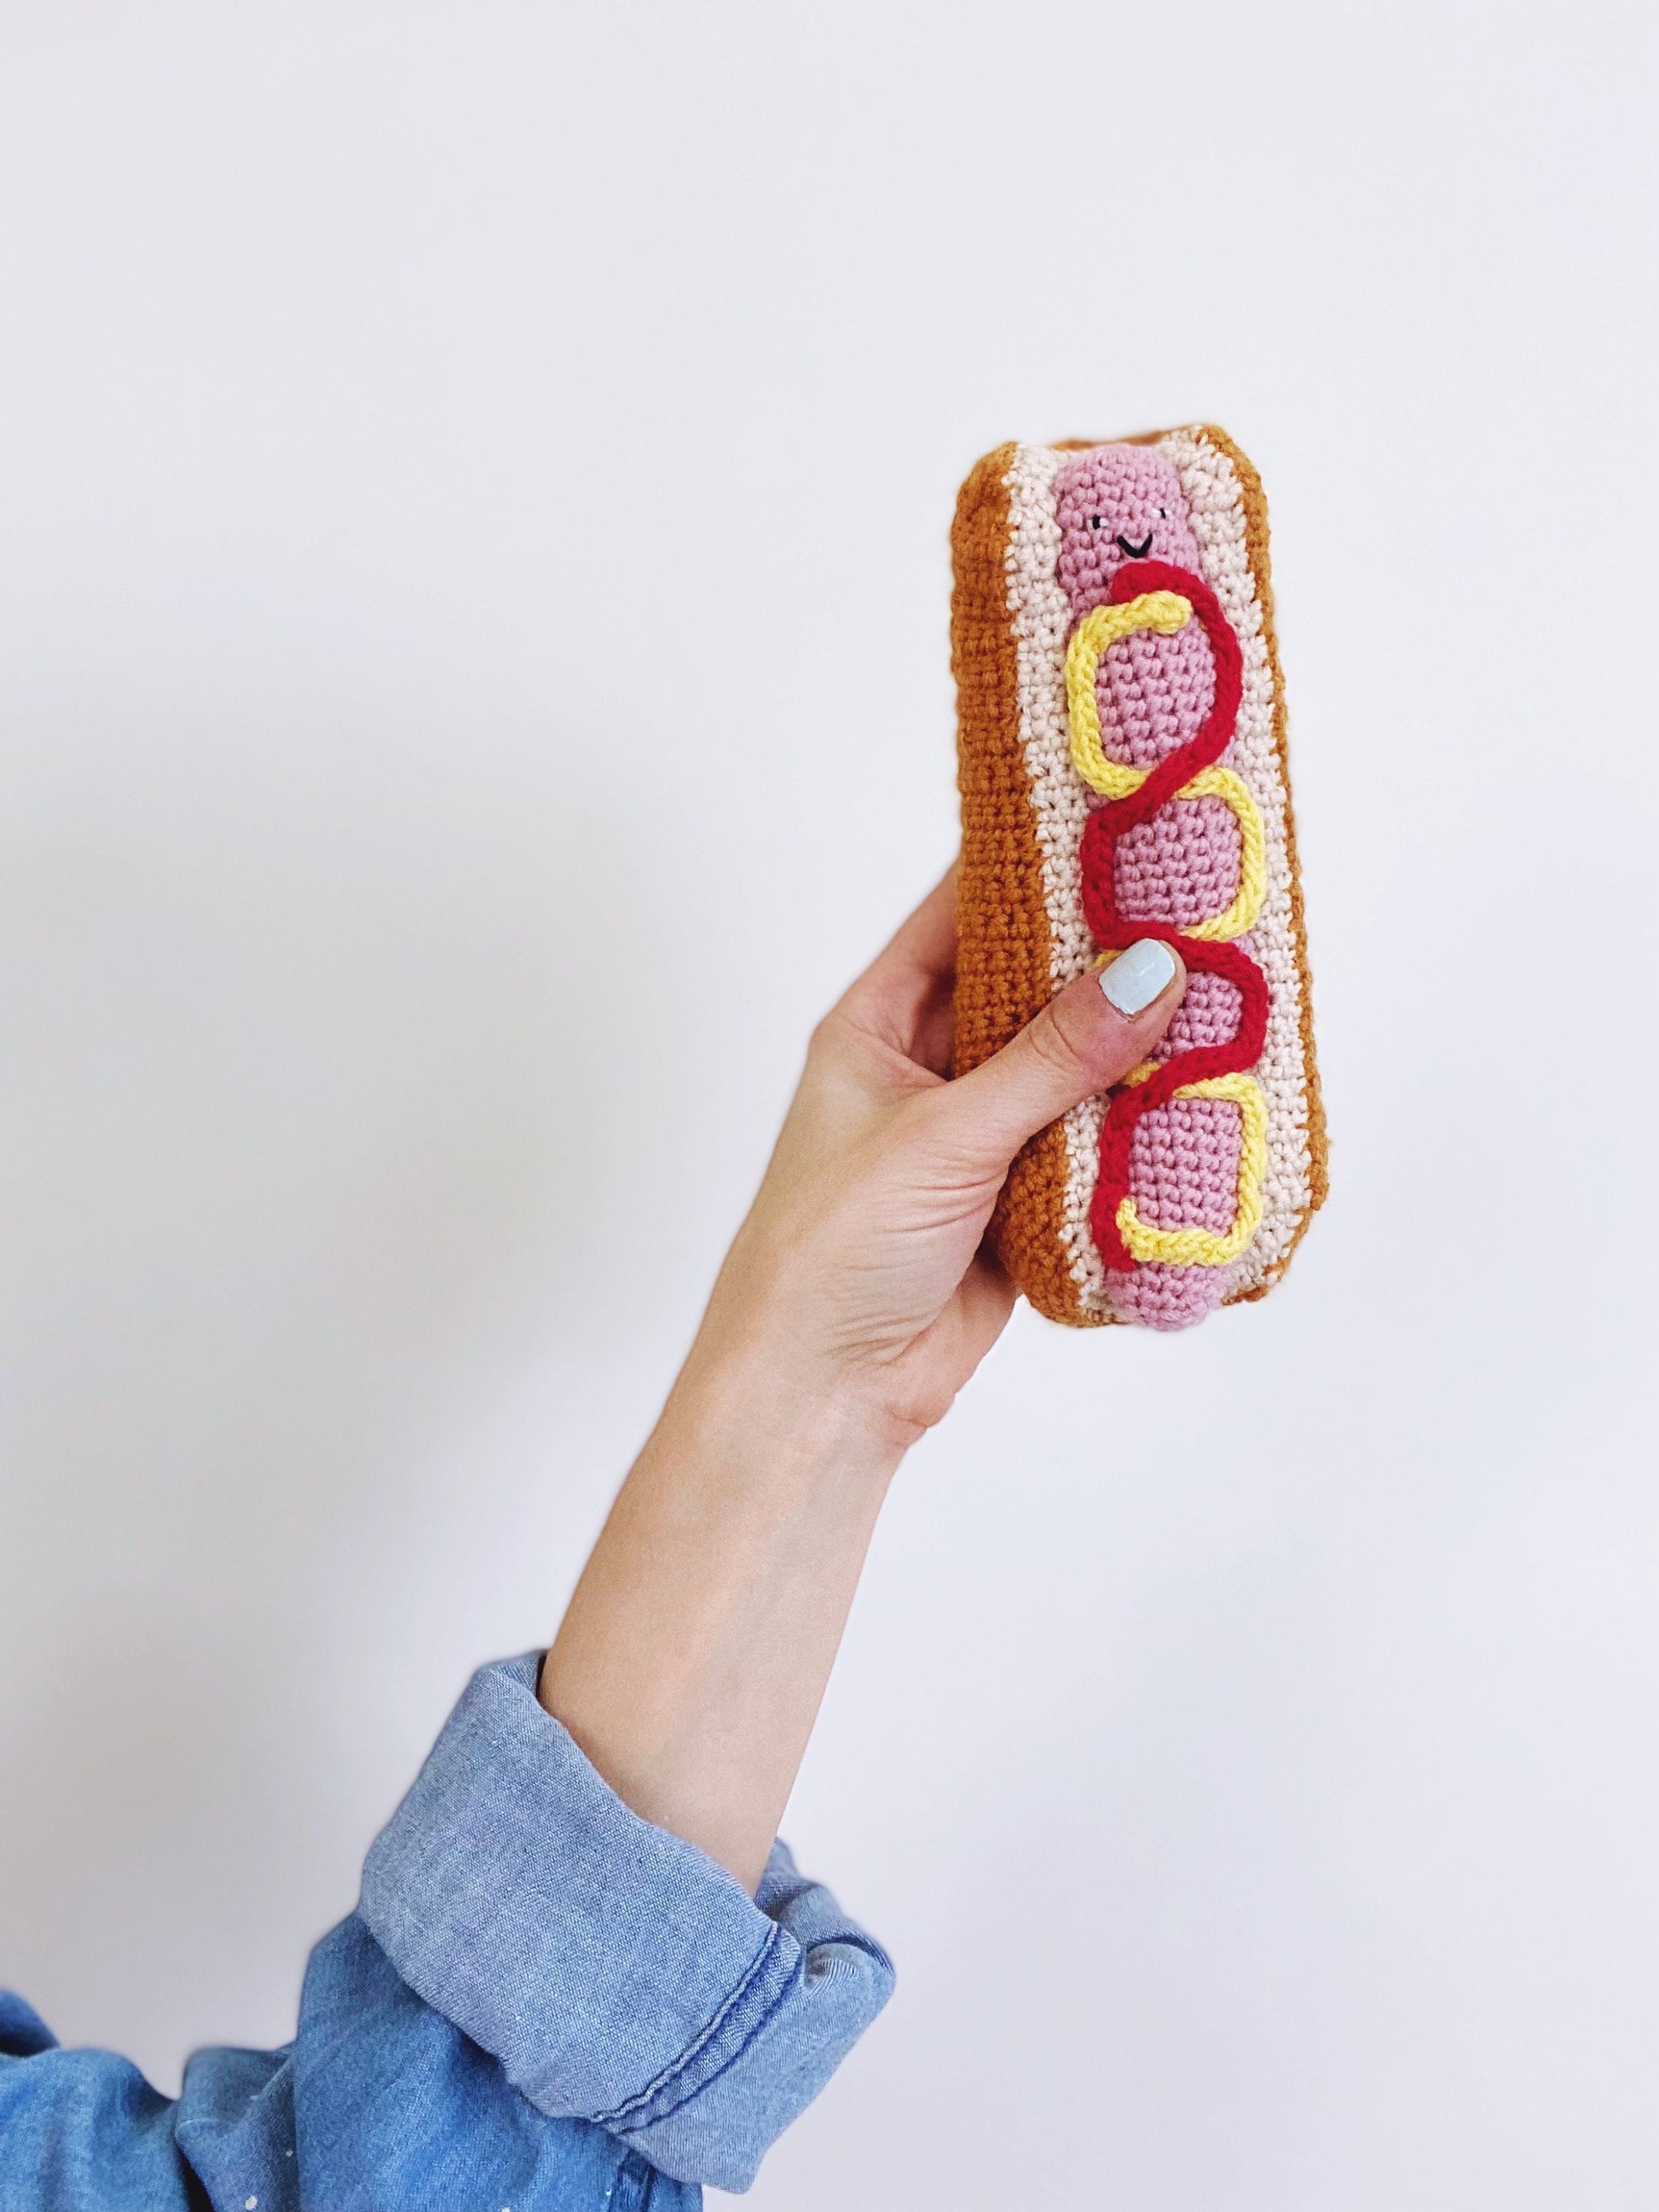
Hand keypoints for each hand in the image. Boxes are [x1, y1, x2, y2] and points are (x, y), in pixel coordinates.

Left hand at [541, 868, 1185, 1885]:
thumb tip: (1148, 972)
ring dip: (1128, 1043)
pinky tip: (1200, 1089)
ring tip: (1221, 986)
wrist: (822, 1394)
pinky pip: (1086, 1141)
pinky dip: (1134, 1123)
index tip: (1108, 818)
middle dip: (1102, 956)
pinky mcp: (1016, 1201)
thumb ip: (1051, 1057)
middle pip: (1028, 988)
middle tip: (1195, 903)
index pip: (957, 914)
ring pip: (1067, 1067)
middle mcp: (925, 1070)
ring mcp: (975, 1136)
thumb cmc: (831, 1250)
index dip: (1028, 864)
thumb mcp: (944, 1136)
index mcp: (875, 1025)